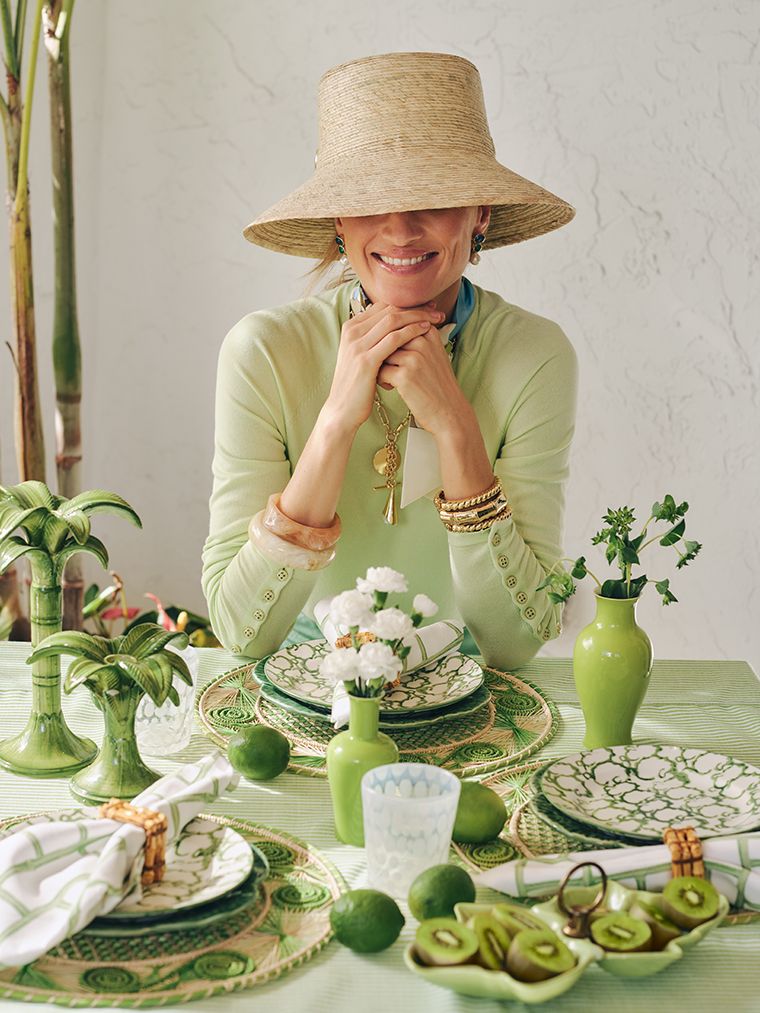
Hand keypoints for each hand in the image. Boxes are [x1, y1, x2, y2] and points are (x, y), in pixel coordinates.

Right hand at [323, 301, 444, 433]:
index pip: (382, 306)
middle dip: (415, 307)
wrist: (343, 410)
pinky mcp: (366, 360)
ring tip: (435, 317)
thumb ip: (373, 338)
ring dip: (417, 316)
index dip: (406, 304)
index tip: (426, 306)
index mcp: (350, 328)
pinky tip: (425, 330)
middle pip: (389, 310)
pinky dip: (411, 331)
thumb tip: (394, 325)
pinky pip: (393, 339)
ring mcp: (357, 345)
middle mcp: (352, 332)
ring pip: (392, 320)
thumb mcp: (362, 355)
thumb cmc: (357, 385)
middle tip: (435, 307)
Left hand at [375, 324, 470, 435]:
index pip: (397, 326)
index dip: (392, 341)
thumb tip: (386, 328)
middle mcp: (422, 341)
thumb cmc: (437, 384)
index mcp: (428, 332)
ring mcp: (413, 358)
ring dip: (380, 366)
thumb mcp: (433, 353)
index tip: (400, 356)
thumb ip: (415, 337)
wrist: (449, 411)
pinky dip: (381, 380)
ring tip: (391, 378)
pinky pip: (379, 371)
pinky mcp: (405, 376)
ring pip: (381, 354)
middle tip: (391, 367)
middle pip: (387, 338)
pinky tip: (392, 387)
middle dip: (384, 352)